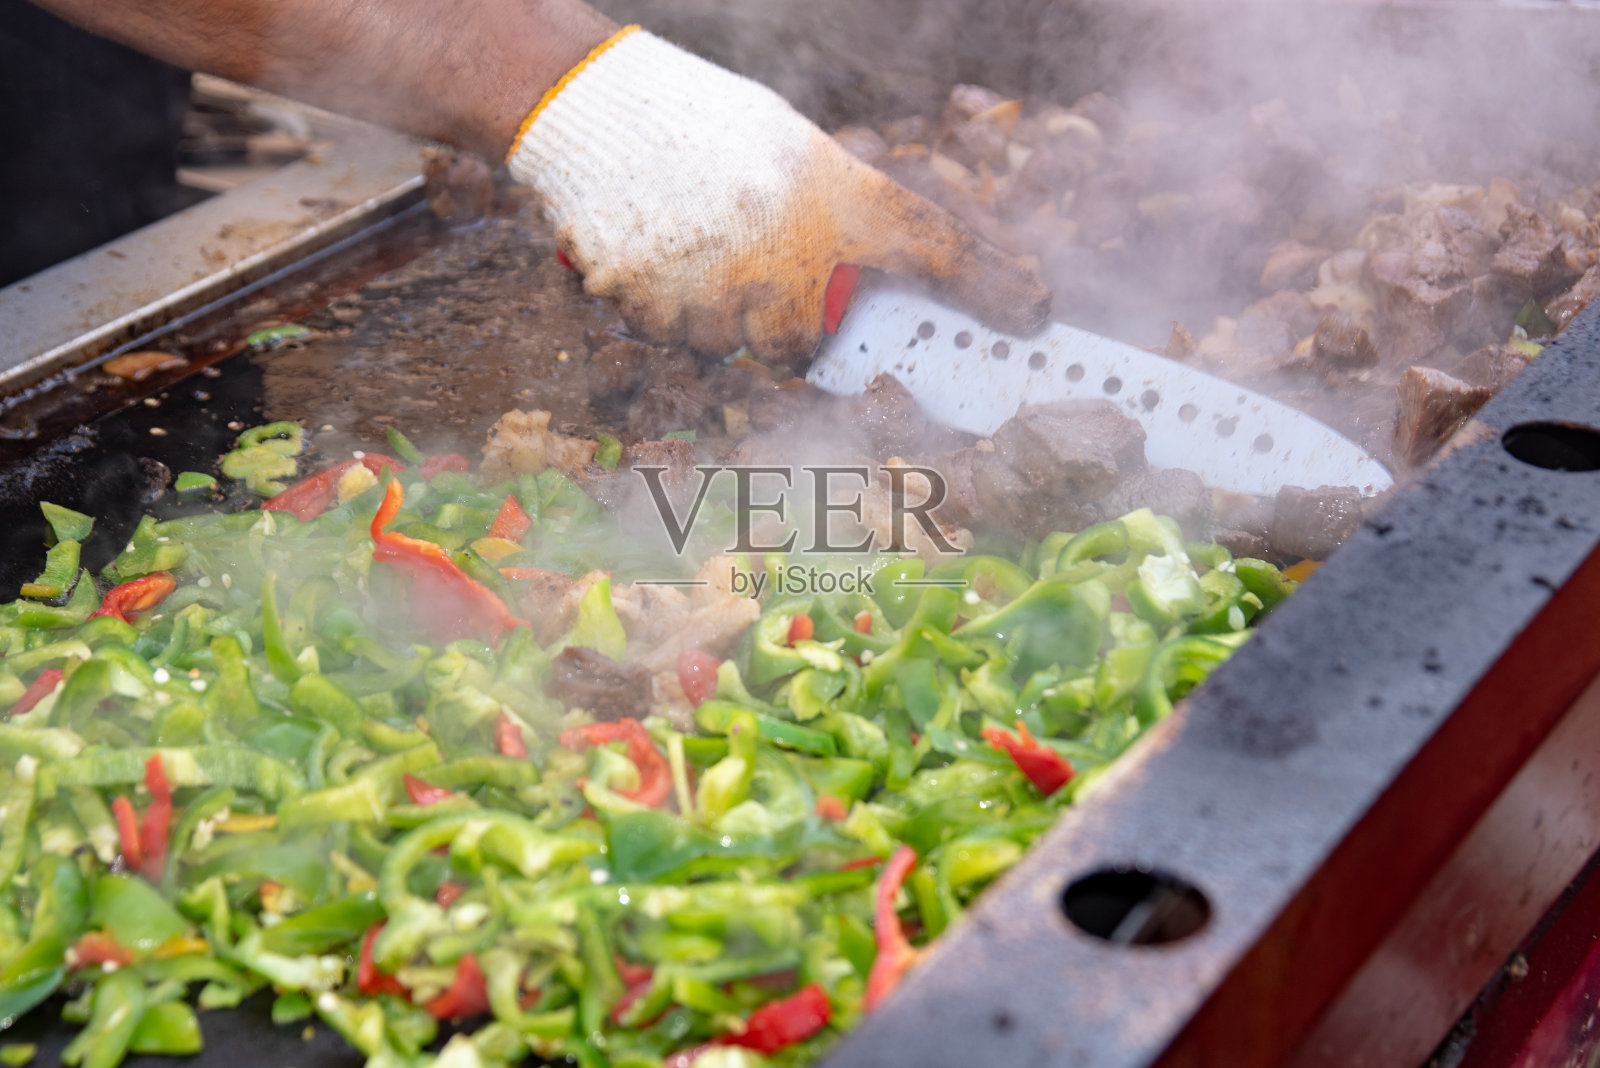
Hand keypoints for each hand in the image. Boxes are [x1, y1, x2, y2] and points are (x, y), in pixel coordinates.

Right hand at [507, 28, 1050, 361]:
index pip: (938, 249)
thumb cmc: (703, 127)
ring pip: (735, 345)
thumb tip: (879, 275)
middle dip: (792, 326)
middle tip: (766, 282)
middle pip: (811, 345)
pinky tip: (659, 252)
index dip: (993, 286)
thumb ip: (840, 213)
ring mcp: (722, 292)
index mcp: (833, 199)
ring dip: (721, 310)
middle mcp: (790, 257)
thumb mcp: (794, 153)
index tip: (1036, 311)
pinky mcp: (660, 313)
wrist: (594, 111)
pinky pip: (678, 335)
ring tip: (692, 245)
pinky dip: (671, 304)